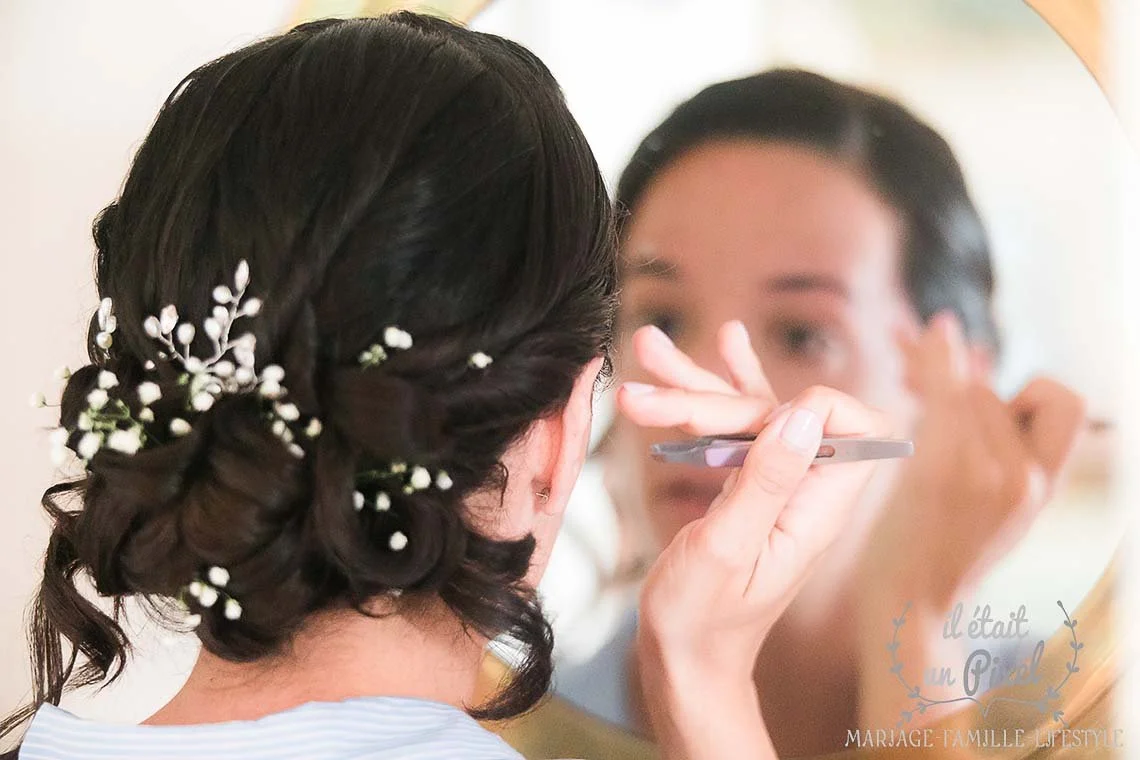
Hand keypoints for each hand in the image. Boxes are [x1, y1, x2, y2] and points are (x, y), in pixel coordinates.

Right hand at [619, 321, 888, 758]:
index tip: (741, 413)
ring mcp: (774, 487)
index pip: (851, 426)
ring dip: (700, 383)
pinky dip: (714, 395)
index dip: (806, 404)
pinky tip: (716, 349)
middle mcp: (804, 491)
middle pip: (782, 413)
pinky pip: (736, 430)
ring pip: (751, 413)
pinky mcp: (746, 488)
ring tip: (651, 346)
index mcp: (816, 508)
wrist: (683, 659)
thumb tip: (803, 413)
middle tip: (644, 395)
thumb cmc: (700, 619)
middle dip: (714, 395)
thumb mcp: (725, 549)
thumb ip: (764, 481)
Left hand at [868, 312, 1085, 606]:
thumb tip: (979, 357)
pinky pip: (945, 394)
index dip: (1024, 387)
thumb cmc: (934, 548)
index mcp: (1043, 484)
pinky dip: (929, 358)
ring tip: (902, 338)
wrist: (909, 605)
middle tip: (919, 341)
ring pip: (970, 385)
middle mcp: (1028, 477)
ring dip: (933, 358)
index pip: (1063, 403)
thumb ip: (990, 437)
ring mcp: (990, 474)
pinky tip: (905, 334)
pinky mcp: (947, 472)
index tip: (980, 379)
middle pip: (1001, 387)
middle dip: (960, 363)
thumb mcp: (985, 499)